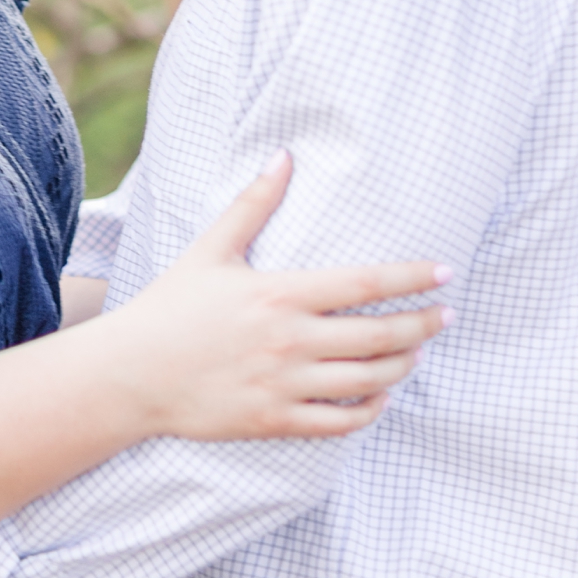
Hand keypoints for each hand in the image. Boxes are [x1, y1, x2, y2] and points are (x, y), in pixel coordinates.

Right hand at [116, 154, 450, 441]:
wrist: (130, 374)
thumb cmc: (169, 308)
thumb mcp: (210, 250)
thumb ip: (253, 204)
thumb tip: (283, 156)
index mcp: (280, 293)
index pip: (365, 283)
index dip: (413, 279)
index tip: (446, 273)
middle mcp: (290, 340)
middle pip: (380, 335)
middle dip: (424, 325)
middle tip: (446, 316)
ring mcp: (285, 385)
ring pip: (368, 380)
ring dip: (402, 365)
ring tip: (415, 352)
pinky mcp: (275, 421)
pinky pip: (340, 422)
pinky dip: (369, 410)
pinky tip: (378, 397)